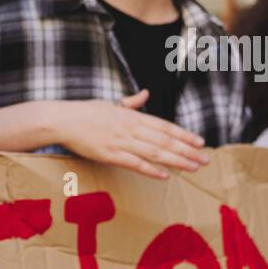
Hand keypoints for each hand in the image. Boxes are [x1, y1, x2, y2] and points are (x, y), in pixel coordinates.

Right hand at [53, 90, 209, 179]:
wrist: (62, 120)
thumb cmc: (85, 112)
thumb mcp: (111, 104)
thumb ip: (131, 102)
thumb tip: (146, 93)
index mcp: (132, 116)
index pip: (165, 126)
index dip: (184, 135)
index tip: (200, 142)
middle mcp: (130, 128)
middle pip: (165, 141)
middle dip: (187, 151)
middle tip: (205, 159)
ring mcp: (120, 141)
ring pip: (154, 152)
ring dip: (176, 161)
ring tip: (192, 168)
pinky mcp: (109, 154)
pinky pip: (134, 163)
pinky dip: (150, 170)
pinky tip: (165, 175)